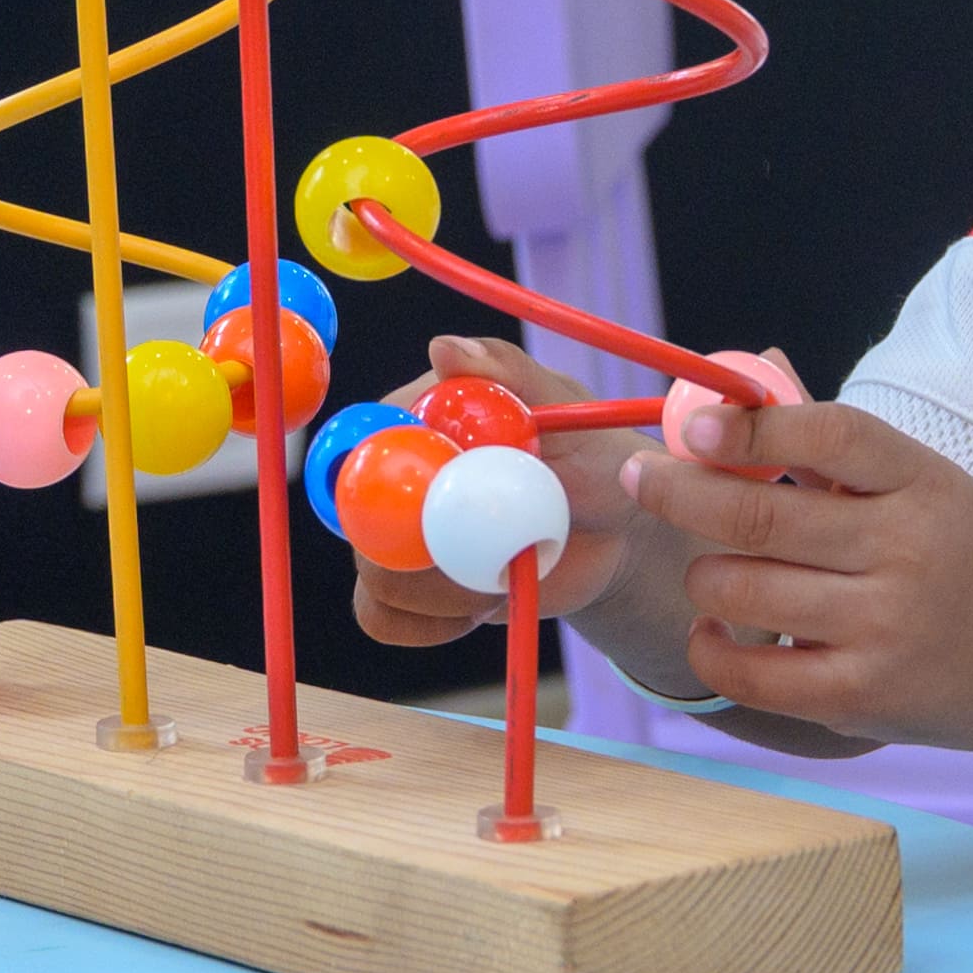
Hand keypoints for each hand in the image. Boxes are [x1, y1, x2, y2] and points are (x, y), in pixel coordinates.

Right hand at [345, 332, 641, 649]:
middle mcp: (391, 475)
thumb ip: (509, 375)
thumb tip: (444, 347)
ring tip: (505, 574)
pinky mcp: (405, 590)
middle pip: (358, 519)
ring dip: (445, 593)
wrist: (613, 535)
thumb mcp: (565, 410)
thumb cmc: (593, 454)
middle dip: (427, 552)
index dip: (397, 481)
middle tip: (496, 555)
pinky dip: (430, 625)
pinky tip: (481, 605)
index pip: (366, 444)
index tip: (454, 503)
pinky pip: (380, 617)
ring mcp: (392, 536)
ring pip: (373, 577)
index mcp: (414, 415)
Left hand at [618, 393, 972, 754]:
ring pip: (736, 591)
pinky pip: (745, 671)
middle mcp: (905, 554)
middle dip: (679, 493)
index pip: (828, 436)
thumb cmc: (962, 557)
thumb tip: (737, 382)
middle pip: (758, 518)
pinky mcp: (857, 697)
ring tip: (717, 571)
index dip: (749, 427)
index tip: (692, 424)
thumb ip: (830, 443)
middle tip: (642, 479)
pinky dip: (710, 644)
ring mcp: (881, 631)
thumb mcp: (921, 484)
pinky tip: (715, 629)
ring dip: (705, 575)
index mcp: (922, 483)